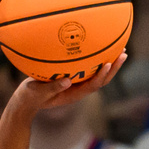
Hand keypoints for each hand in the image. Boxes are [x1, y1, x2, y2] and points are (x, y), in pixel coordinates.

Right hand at [11, 52, 127, 115]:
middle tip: (123, 53)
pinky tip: (97, 46)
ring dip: (110, 63)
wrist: (26, 101)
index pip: (92, 86)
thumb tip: (67, 80)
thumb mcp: (37, 92)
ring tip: (120, 49)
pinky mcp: (73, 79)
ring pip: (98, 74)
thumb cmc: (30, 96)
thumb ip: (51, 88)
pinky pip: (88, 69)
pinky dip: (96, 59)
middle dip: (113, 68)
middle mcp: (79, 90)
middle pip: (102, 80)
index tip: (108, 63)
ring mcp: (77, 85)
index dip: (101, 75)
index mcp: (73, 95)